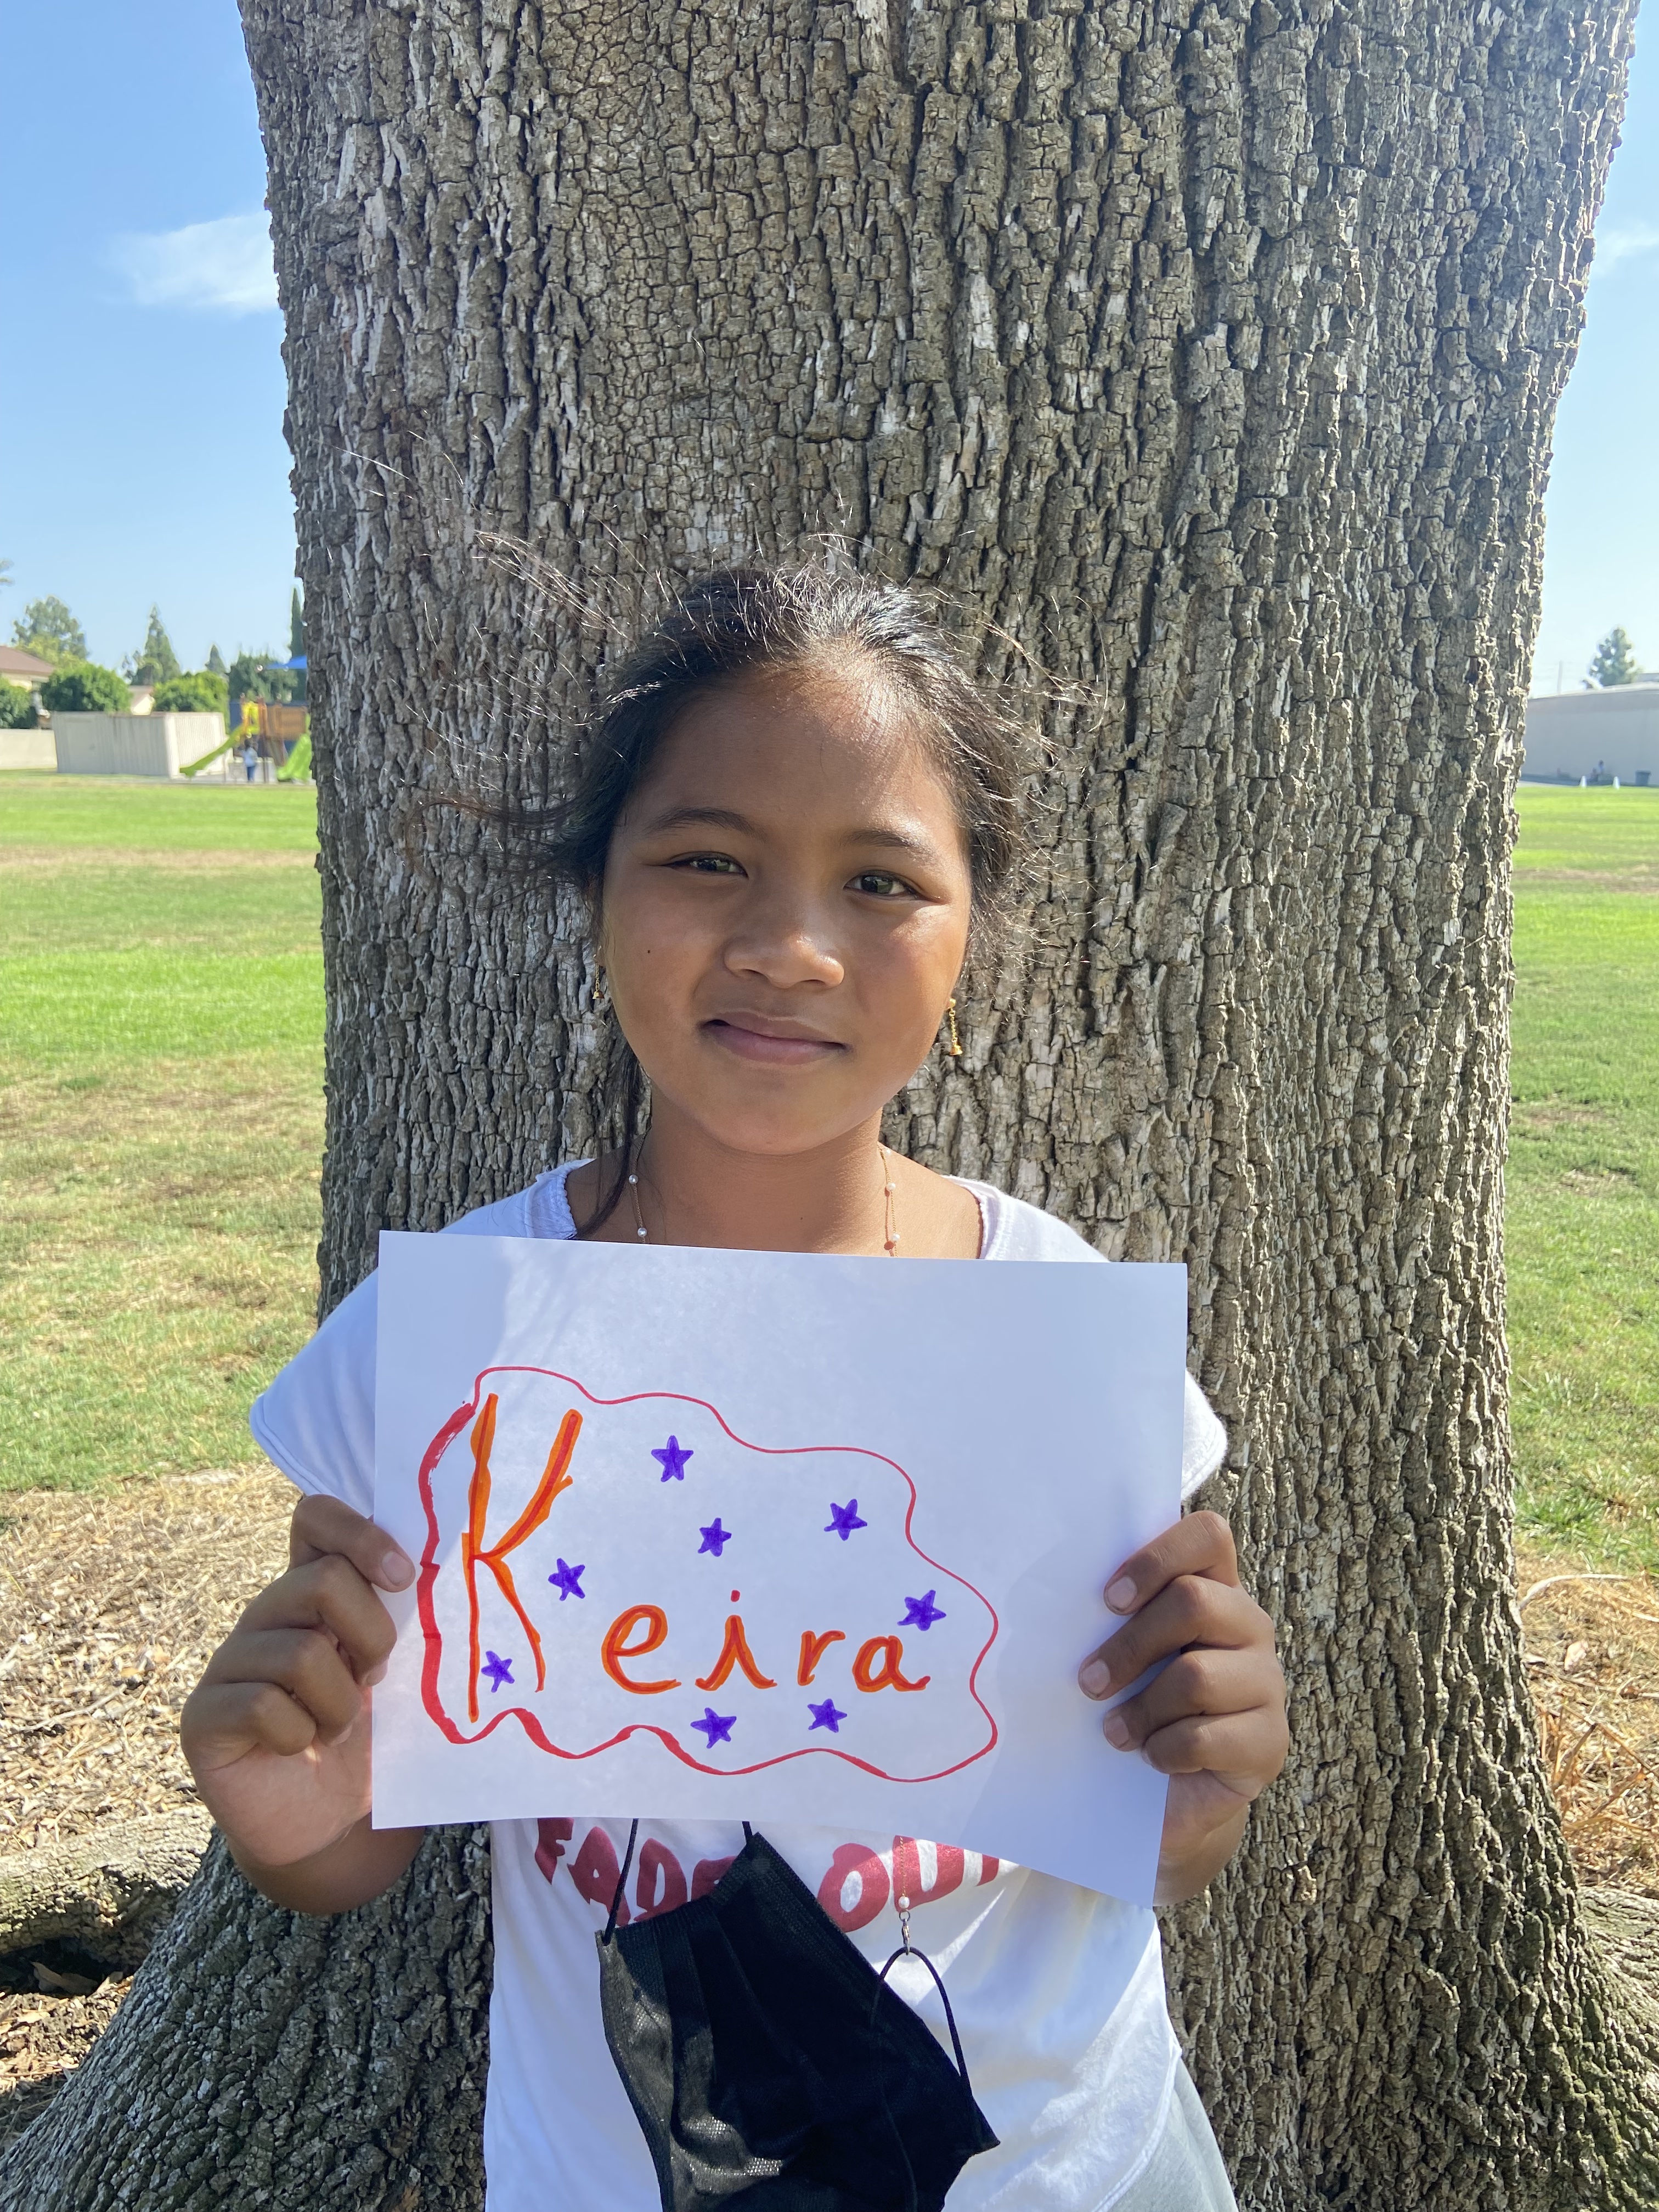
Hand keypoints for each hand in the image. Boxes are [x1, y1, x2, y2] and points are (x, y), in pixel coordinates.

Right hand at [181, 1496, 414, 1873]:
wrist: (330, 1823)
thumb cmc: (369, 1735)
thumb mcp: (392, 1667)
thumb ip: (399, 1615)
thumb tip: (434, 1569)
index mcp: (310, 1589)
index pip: (315, 1517)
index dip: (360, 1533)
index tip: (404, 1576)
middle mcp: (265, 1614)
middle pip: (322, 1580)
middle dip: (371, 1635)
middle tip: (375, 1678)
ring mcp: (228, 1663)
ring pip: (301, 1651)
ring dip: (339, 1702)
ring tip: (335, 1727)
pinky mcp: (204, 1716)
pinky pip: (262, 1706)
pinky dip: (299, 1735)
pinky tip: (298, 1748)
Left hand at [1076, 1511, 1286, 1902]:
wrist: (1169, 1795)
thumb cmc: (1134, 1705)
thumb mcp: (1124, 1654)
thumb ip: (1111, 1619)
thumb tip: (1042, 1597)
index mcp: (1215, 1587)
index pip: (1208, 1536)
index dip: (1156, 1558)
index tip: (1108, 1599)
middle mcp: (1249, 1625)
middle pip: (1194, 1601)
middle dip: (1129, 1645)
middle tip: (1089, 1682)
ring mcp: (1267, 1682)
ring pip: (1196, 1675)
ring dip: (1140, 1710)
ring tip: (1114, 1733)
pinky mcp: (1268, 1741)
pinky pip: (1205, 1737)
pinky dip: (1163, 1751)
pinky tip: (1151, 1758)